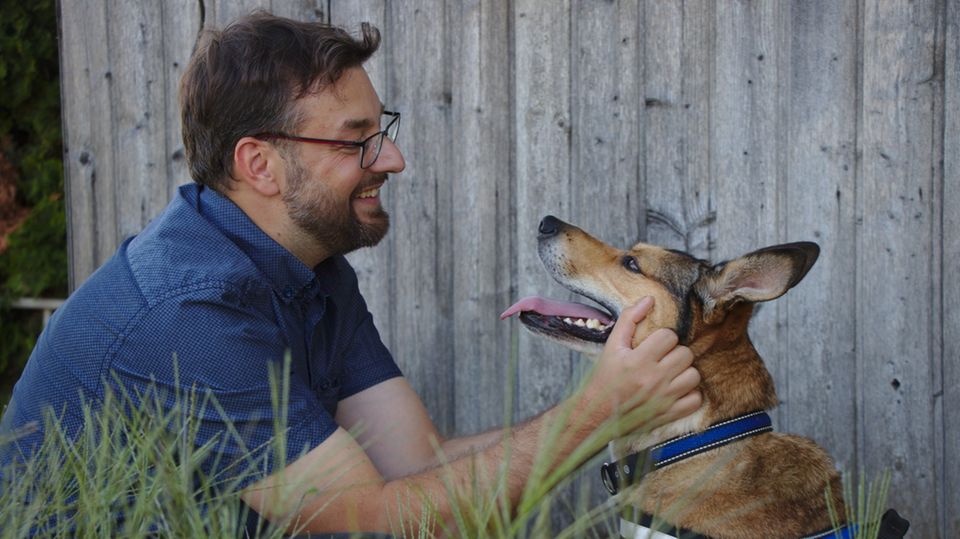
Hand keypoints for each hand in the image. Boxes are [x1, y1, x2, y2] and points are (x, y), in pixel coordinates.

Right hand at [581, 297, 700, 431]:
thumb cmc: (605, 377)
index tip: (654, 345)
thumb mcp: (612, 346)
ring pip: (694, 375)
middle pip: (685, 354)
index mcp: (638, 360)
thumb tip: (650, 299)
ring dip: (685, 372)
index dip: (663, 338)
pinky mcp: (669, 414)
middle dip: (675, 353)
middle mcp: (653, 379)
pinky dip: (690, 394)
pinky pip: (696, 399)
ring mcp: (663, 399)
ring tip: (671, 373)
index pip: (669, 337)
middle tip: (663, 358)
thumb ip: (629, 319)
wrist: (597, 415)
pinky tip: (676, 390)